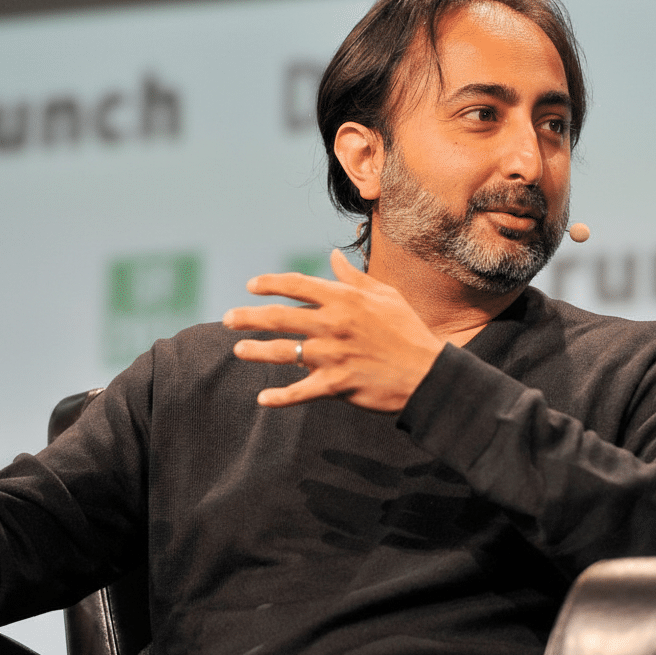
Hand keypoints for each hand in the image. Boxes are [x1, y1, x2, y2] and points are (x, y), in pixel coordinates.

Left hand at [223, 249, 444, 411]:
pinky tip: (263, 399)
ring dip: (256, 351)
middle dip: (248, 317)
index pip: (297, 285)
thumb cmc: (408, 331)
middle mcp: (333, 325)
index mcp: (344, 300)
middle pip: (279, 318)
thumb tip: (332, 256)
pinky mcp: (336, 385)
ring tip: (238, 350)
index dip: (270, 284)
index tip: (252, 287)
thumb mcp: (385, 295)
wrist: (428, 373)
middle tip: (227, 319)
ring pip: (283, 352)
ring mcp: (332, 356)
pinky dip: (279, 397)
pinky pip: (300, 392)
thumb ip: (353, 277)